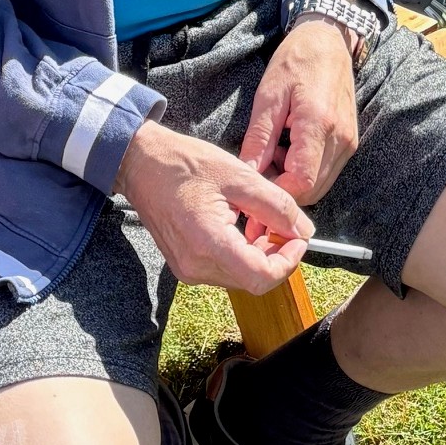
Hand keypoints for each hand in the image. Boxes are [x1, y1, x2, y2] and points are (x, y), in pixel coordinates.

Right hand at [117, 117, 312, 295]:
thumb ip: (277, 206)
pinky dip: (242, 254)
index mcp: (208, 243)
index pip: (262, 277)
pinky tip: (242, 226)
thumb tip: (304, 230)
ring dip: (260, 255)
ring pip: (241, 277)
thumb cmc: (185, 164)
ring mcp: (188, 269)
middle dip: (276, 256)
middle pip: (253, 281)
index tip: (297, 238)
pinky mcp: (185, 266)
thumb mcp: (240, 176)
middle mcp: (196, 266)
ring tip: (259, 221)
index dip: (288, 261)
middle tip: (282, 224)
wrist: (142, 164)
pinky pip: (224, 270)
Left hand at [240, 19, 359, 208]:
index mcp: (318, 124)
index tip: (254, 181)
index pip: (301, 181)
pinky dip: (306, 170)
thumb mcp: (268, 96)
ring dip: (294, 180)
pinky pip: (327, 171)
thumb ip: (259, 139)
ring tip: (273, 152)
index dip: (276, 190)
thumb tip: (247, 173)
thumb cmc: (296, 61)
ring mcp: (349, 141)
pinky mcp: (349, 141)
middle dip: (283, 189)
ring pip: (320, 184)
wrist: (328, 41)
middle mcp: (340, 138)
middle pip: (312, 190)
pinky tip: (288, 147)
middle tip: (259, 167)